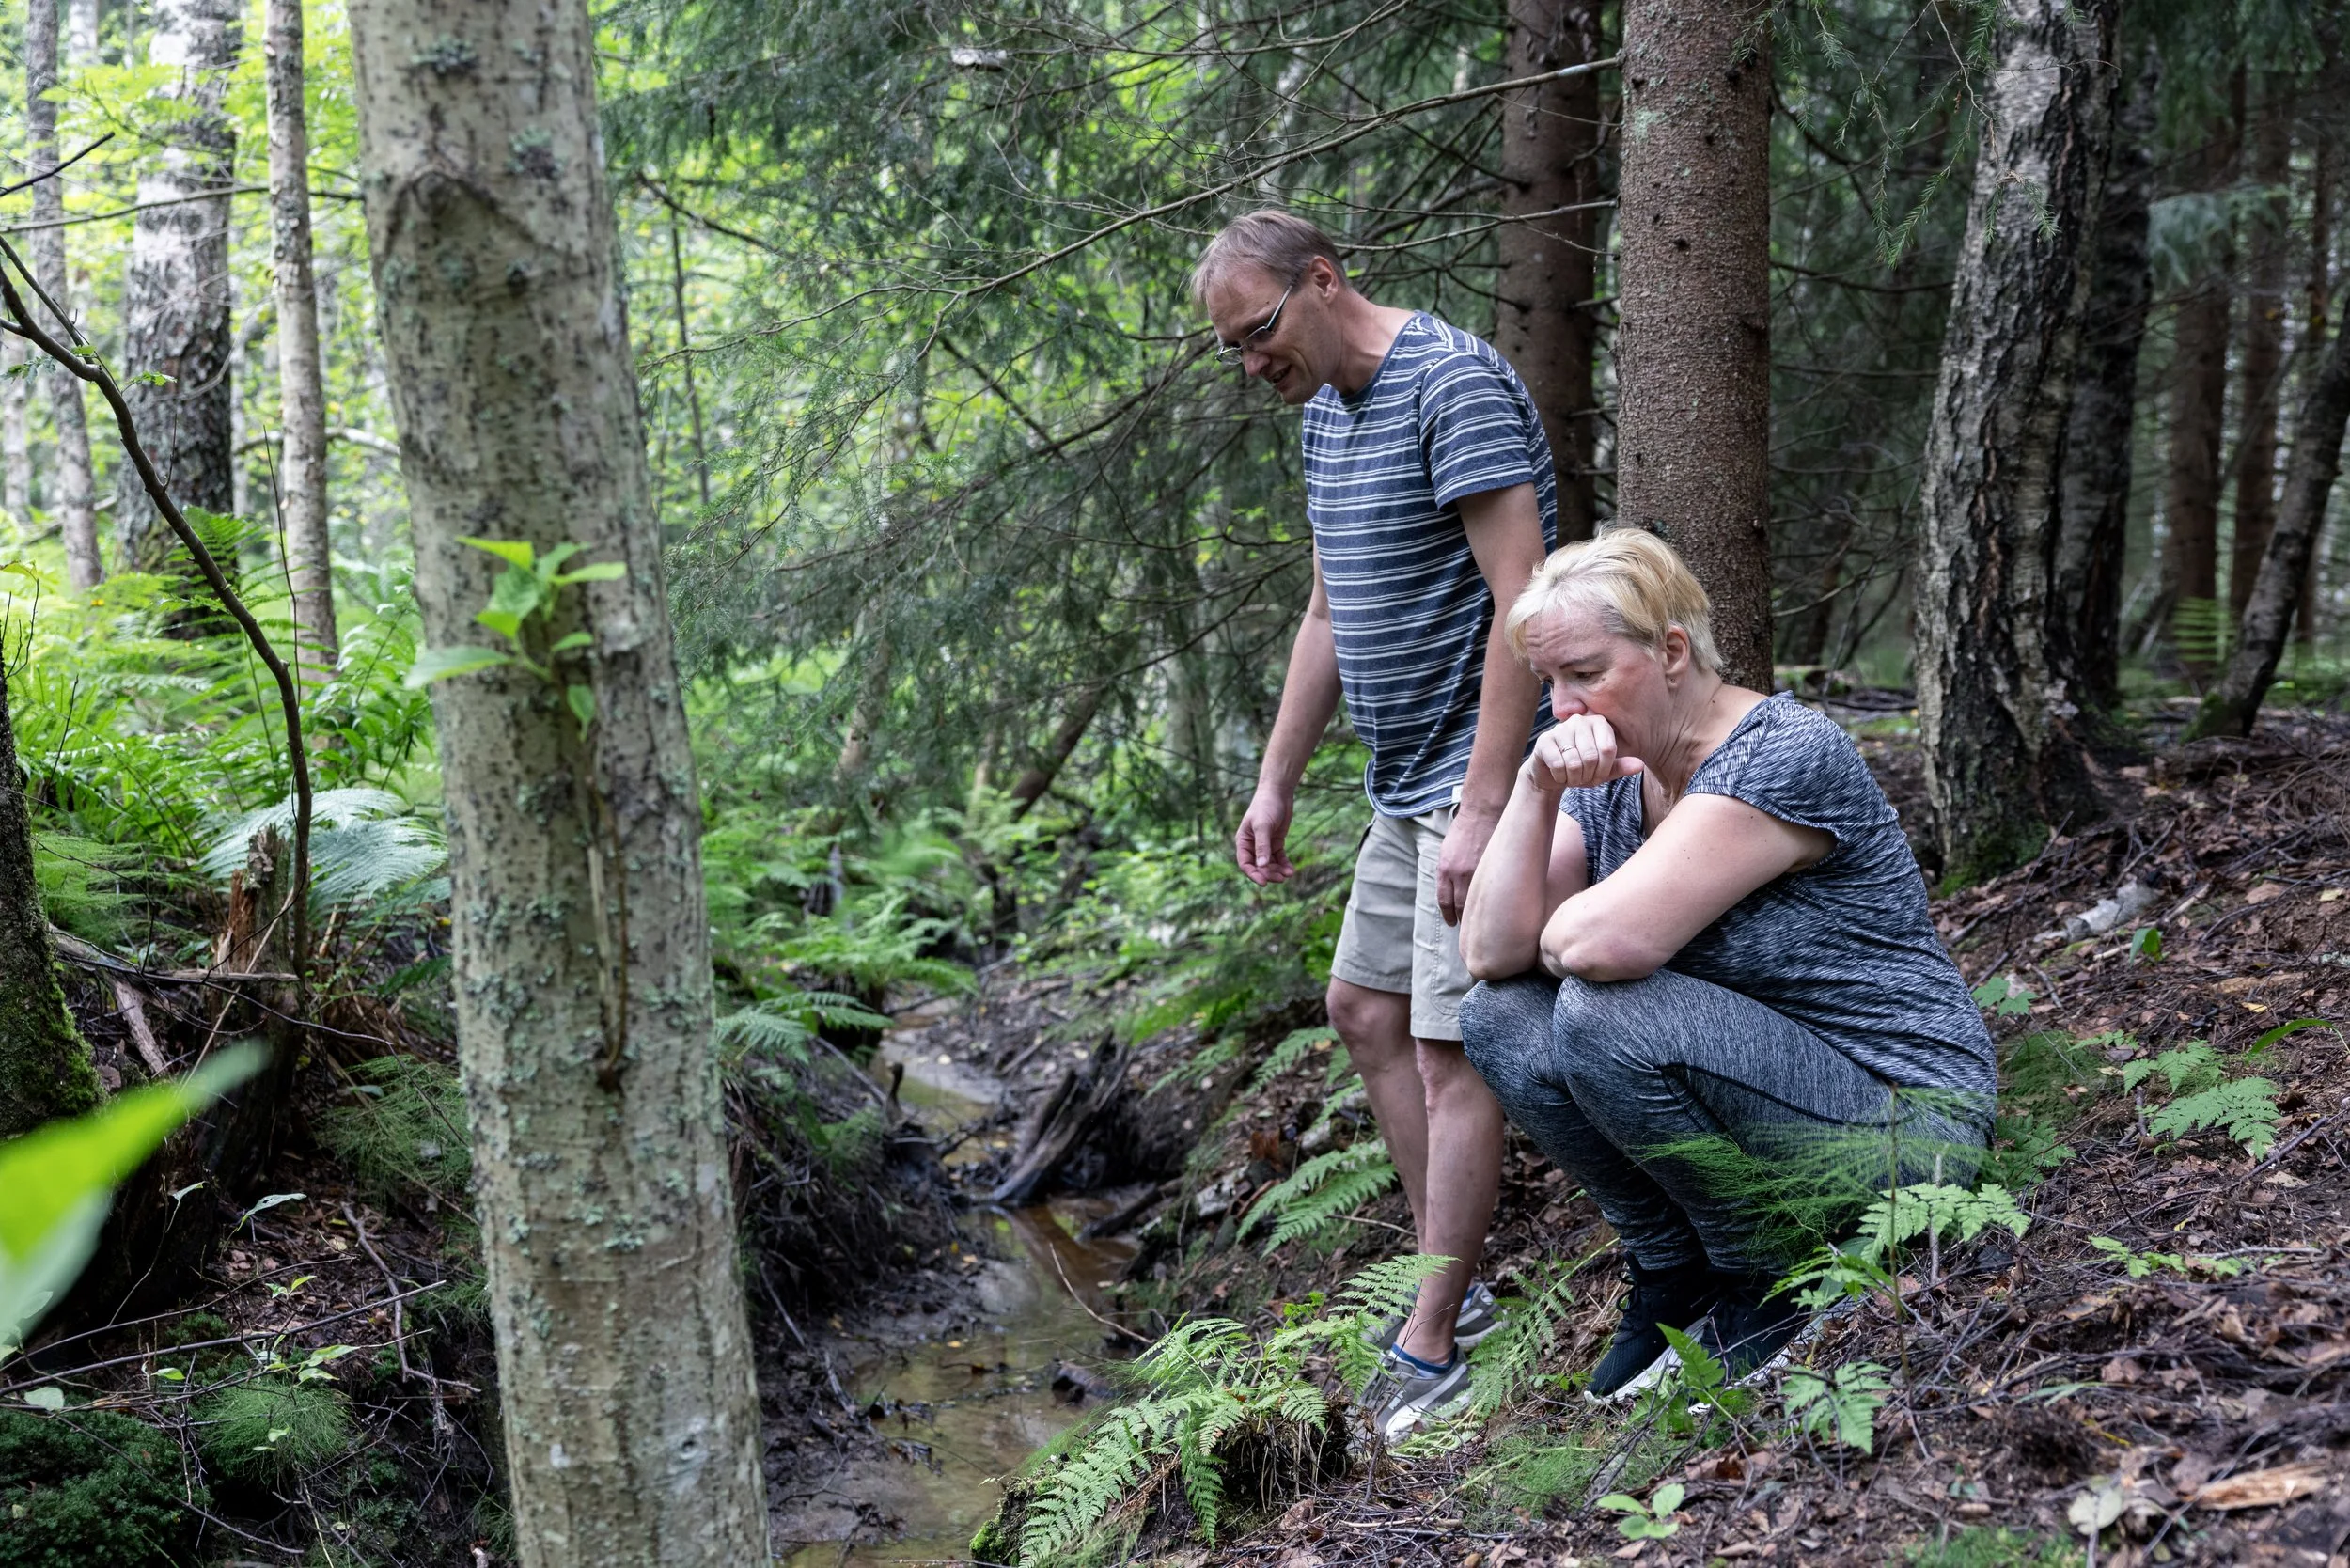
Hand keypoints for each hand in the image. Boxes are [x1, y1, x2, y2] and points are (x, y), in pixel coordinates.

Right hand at [1235, 786, 1296, 884]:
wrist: (1278, 793)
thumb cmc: (1265, 806)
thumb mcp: (1263, 826)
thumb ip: (1262, 846)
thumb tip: (1262, 866)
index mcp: (1243, 841)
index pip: (1245, 863)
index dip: (1253, 874)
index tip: (1264, 883)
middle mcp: (1253, 845)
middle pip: (1259, 866)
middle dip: (1269, 874)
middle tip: (1281, 878)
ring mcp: (1265, 844)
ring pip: (1270, 864)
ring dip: (1278, 871)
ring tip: (1288, 875)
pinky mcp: (1276, 842)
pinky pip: (1279, 858)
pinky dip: (1285, 864)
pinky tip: (1291, 870)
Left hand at [1435, 803, 1501, 925]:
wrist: (1482, 812)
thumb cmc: (1464, 829)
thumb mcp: (1447, 850)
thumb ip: (1448, 871)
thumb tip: (1452, 891)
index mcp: (1445, 869)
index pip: (1445, 901)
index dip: (1449, 915)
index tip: (1453, 923)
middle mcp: (1458, 874)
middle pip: (1460, 906)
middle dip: (1463, 919)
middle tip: (1469, 929)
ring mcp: (1477, 873)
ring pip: (1477, 902)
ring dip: (1479, 916)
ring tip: (1484, 925)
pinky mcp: (1493, 869)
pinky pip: (1491, 892)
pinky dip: (1492, 903)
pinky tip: (1497, 910)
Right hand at [1527, 715, 1643, 792]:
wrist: (1551, 774)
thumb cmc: (1581, 769)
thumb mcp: (1603, 770)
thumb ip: (1621, 767)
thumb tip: (1640, 765)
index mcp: (1599, 723)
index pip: (1608, 749)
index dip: (1604, 769)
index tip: (1599, 775)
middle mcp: (1580, 721)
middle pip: (1591, 757)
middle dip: (1588, 776)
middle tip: (1583, 778)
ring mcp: (1560, 729)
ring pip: (1574, 763)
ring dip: (1574, 778)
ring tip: (1572, 777)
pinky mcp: (1544, 740)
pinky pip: (1558, 765)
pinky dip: (1561, 777)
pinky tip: (1560, 775)